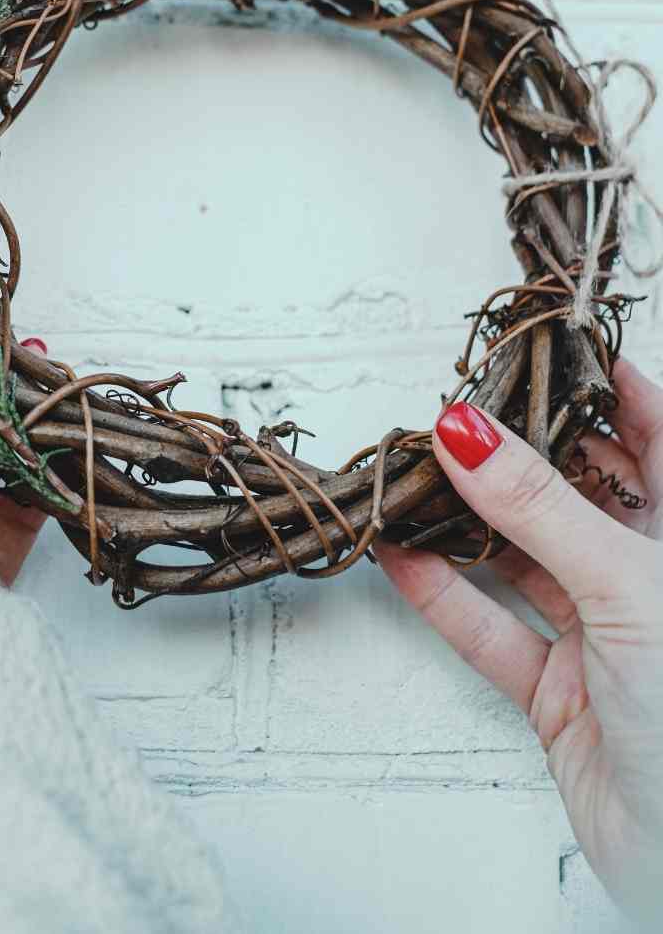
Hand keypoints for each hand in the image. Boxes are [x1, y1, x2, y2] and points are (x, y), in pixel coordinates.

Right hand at [375, 360, 662, 926]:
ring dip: (464, 522)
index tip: (545, 344)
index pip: (654, 434)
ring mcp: (606, 637)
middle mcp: (649, 577)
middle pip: (576, 491)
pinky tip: (403, 558)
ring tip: (410, 478)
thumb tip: (470, 431)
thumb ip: (540, 507)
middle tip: (455, 411)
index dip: (606, 385)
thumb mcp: (627, 584)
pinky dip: (444, 596)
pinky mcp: (563, 695)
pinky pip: (494, 631)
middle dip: (514, 451)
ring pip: (524, 558)